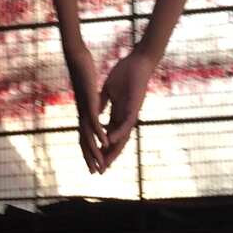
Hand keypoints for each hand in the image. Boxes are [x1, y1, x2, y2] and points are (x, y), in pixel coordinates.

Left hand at [66, 42, 107, 173]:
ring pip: (88, 135)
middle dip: (90, 158)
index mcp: (84, 112)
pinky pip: (94, 121)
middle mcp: (82, 114)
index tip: (95, 162)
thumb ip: (93, 101)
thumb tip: (95, 108)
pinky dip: (99, 133)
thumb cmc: (83, 72)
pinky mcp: (88, 102)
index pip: (86, 136)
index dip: (90, 150)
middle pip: (85, 141)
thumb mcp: (90, 89)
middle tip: (95, 173)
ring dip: (94, 151)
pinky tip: (104, 143)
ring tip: (99, 165)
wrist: (76, 58)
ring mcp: (84, 109)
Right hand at [99, 47, 156, 166]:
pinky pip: (126, 122)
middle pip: (117, 141)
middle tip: (101, 171)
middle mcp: (126, 116)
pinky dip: (118, 132)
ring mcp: (131, 112)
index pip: (110, 135)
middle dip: (109, 156)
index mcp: (118, 113)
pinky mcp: (134, 105)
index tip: (95, 160)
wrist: (137, 61)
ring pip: (123, 136)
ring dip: (114, 150)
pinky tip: (110, 140)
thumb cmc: (124, 72)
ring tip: (106, 163)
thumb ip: (103, 101)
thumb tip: (96, 110)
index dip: (103, 148)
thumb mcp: (109, 89)